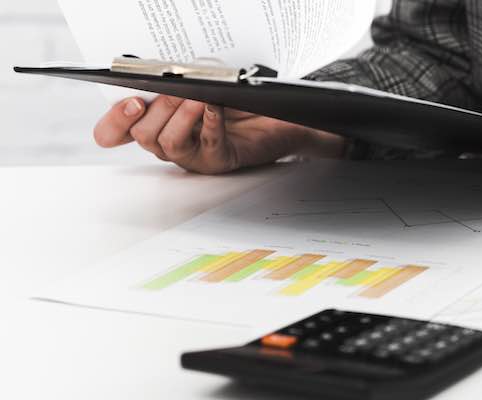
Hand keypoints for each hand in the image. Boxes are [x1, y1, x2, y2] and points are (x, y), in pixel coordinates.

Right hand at [94, 96, 345, 173]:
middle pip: (141, 134)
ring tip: (197, 98)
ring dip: (180, 117)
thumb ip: (178, 80)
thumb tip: (166, 76)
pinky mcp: (218, 161)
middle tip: (174, 90)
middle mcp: (168, 141)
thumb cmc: (238, 97)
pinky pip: (206, 144)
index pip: (114, 132)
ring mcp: (192, 155)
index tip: (130, 102)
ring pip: (167, 144)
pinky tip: (214, 107)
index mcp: (155, 122)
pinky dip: (208, 122)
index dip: (114, 121)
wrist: (279, 114)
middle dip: (157, 108)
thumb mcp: (202, 81)